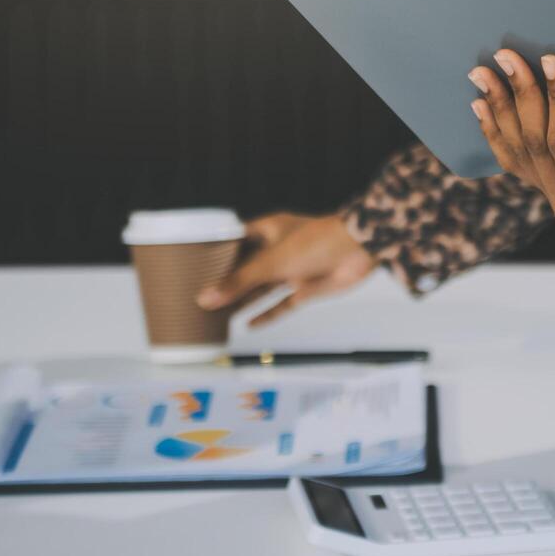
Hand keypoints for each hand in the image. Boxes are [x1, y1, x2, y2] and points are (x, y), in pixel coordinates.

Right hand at [196, 212, 376, 326]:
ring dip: (242, 301)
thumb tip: (206, 298)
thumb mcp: (271, 263)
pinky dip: (267, 314)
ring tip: (216, 315)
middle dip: (227, 283)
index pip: (234, 240)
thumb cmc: (318, 243)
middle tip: (200, 298)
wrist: (360, 250)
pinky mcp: (306, 288)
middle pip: (246, 268)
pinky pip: (282, 304)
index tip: (194, 267)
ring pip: (262, 288)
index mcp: (268, 230)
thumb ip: (238, 282)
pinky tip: (248, 325)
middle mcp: (279, 249)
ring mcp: (293, 269)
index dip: (216, 253)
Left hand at [468, 49, 554, 225]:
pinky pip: (513, 159)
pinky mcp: (548, 186)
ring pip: (516, 150)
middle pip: (534, 144)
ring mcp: (554, 197)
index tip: (553, 60)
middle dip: (519, 96)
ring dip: (498, 109)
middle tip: (506, 56)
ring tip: (481, 73)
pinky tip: (480, 104)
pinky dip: (494, 130)